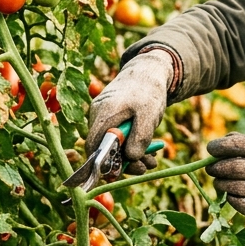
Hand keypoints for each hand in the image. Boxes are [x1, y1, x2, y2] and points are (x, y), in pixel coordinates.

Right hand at [86, 50, 172, 168]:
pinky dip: (132, 146)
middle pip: (104, 148)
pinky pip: (118, 138)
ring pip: (113, 145)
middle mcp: (99, 116)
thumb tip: (132, 158)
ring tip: (152, 160)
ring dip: (132, 156)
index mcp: (103, 114)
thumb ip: (140, 136)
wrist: (149, 71)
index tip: (118, 174)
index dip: (101, 163)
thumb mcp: (149, 114)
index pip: (93, 146)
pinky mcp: (113, 119)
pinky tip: (149, 151)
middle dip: (125, 162)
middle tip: (145, 167)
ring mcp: (104, 118)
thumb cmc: (148, 90)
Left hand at [205, 134, 244, 229]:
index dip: (221, 146)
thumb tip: (226, 140)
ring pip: (233, 186)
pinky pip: (239, 203)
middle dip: (216, 167)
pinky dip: (231, 198)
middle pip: (233, 166)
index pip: (241, 144)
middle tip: (211, 167)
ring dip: (221, 183)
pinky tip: (231, 194)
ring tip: (219, 181)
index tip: (211, 148)